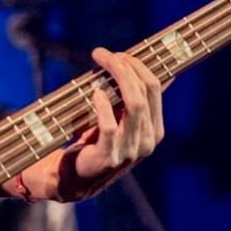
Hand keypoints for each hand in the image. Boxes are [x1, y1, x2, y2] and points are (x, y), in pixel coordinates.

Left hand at [5, 46, 164, 203]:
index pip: (155, 87)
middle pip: (145, 93)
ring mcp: (130, 151)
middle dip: (126, 66)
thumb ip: (135, 100)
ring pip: (134, 106)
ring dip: (116, 77)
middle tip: (103, 54)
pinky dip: (103, 106)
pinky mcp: (109, 158)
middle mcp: (147, 141)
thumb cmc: (95, 143)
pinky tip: (95, 93)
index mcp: (154, 130)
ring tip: (100, 63)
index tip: (118, 53)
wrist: (74, 178)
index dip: (137, 65)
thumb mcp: (119, 120)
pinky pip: (110, 126)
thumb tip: (155, 72)